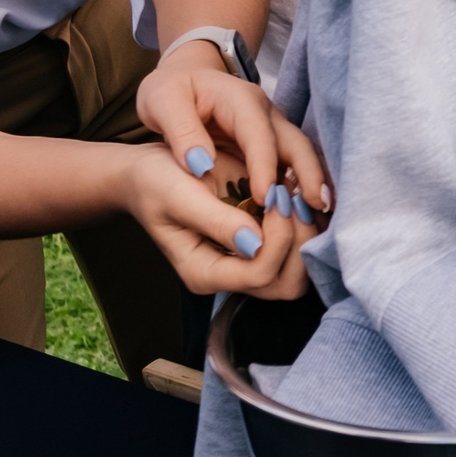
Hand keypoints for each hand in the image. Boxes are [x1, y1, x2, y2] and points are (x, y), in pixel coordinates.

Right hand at [120, 142, 319, 299]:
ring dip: (306, 232)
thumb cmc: (156, 182)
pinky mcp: (259, 242)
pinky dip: (305, 223)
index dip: (279, 238)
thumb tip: (256, 243)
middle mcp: (230, 275)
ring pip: (298, 269)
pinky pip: (297, 245)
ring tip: (293, 192)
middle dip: (299, 241)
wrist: (149, 173)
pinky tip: (295, 192)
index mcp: (204, 273)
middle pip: (286, 283)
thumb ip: (217, 222)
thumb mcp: (179, 195)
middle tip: (291, 197)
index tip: (276, 195)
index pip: (259, 274)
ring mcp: (247, 260)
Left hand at [135, 43, 332, 222]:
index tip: (263, 198)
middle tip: (317, 206)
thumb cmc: (170, 91)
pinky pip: (292, 166)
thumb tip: (200, 166)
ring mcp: (272, 128)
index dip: (264, 166)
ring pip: (300, 155)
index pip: (259, 134)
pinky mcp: (271, 145)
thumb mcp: (161, 103)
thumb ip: (181, 132)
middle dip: (308, 174)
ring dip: (312, 182)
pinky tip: (307, 212)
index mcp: (240, 100)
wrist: (183, 79)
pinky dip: (302, 186)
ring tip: (321, 213)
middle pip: (295, 143)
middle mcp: (265, 113)